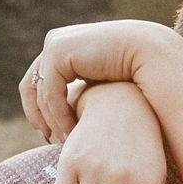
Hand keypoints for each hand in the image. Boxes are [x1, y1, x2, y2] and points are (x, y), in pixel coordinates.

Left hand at [19, 21, 178, 141]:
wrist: (151, 56)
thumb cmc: (133, 75)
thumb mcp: (98, 85)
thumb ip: (80, 93)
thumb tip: (64, 115)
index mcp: (63, 47)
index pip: (38, 82)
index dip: (38, 111)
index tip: (48, 135)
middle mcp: (55, 42)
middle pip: (31, 86)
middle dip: (39, 117)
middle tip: (49, 141)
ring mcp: (55, 45)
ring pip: (41, 93)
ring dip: (52, 120)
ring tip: (64, 141)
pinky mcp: (59, 52)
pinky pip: (51, 92)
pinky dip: (58, 116)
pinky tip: (70, 132)